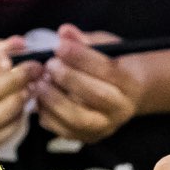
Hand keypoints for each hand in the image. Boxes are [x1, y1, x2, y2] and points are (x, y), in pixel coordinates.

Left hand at [33, 25, 145, 141]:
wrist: (122, 96)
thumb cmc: (112, 67)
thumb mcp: (105, 48)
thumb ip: (85, 41)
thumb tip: (64, 31)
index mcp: (131, 84)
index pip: (108, 70)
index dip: (82, 57)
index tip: (60, 46)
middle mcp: (121, 109)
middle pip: (97, 96)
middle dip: (69, 79)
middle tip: (49, 65)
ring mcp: (104, 127)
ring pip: (79, 119)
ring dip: (55, 100)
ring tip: (39, 82)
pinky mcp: (87, 138)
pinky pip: (65, 131)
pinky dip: (48, 116)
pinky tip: (38, 99)